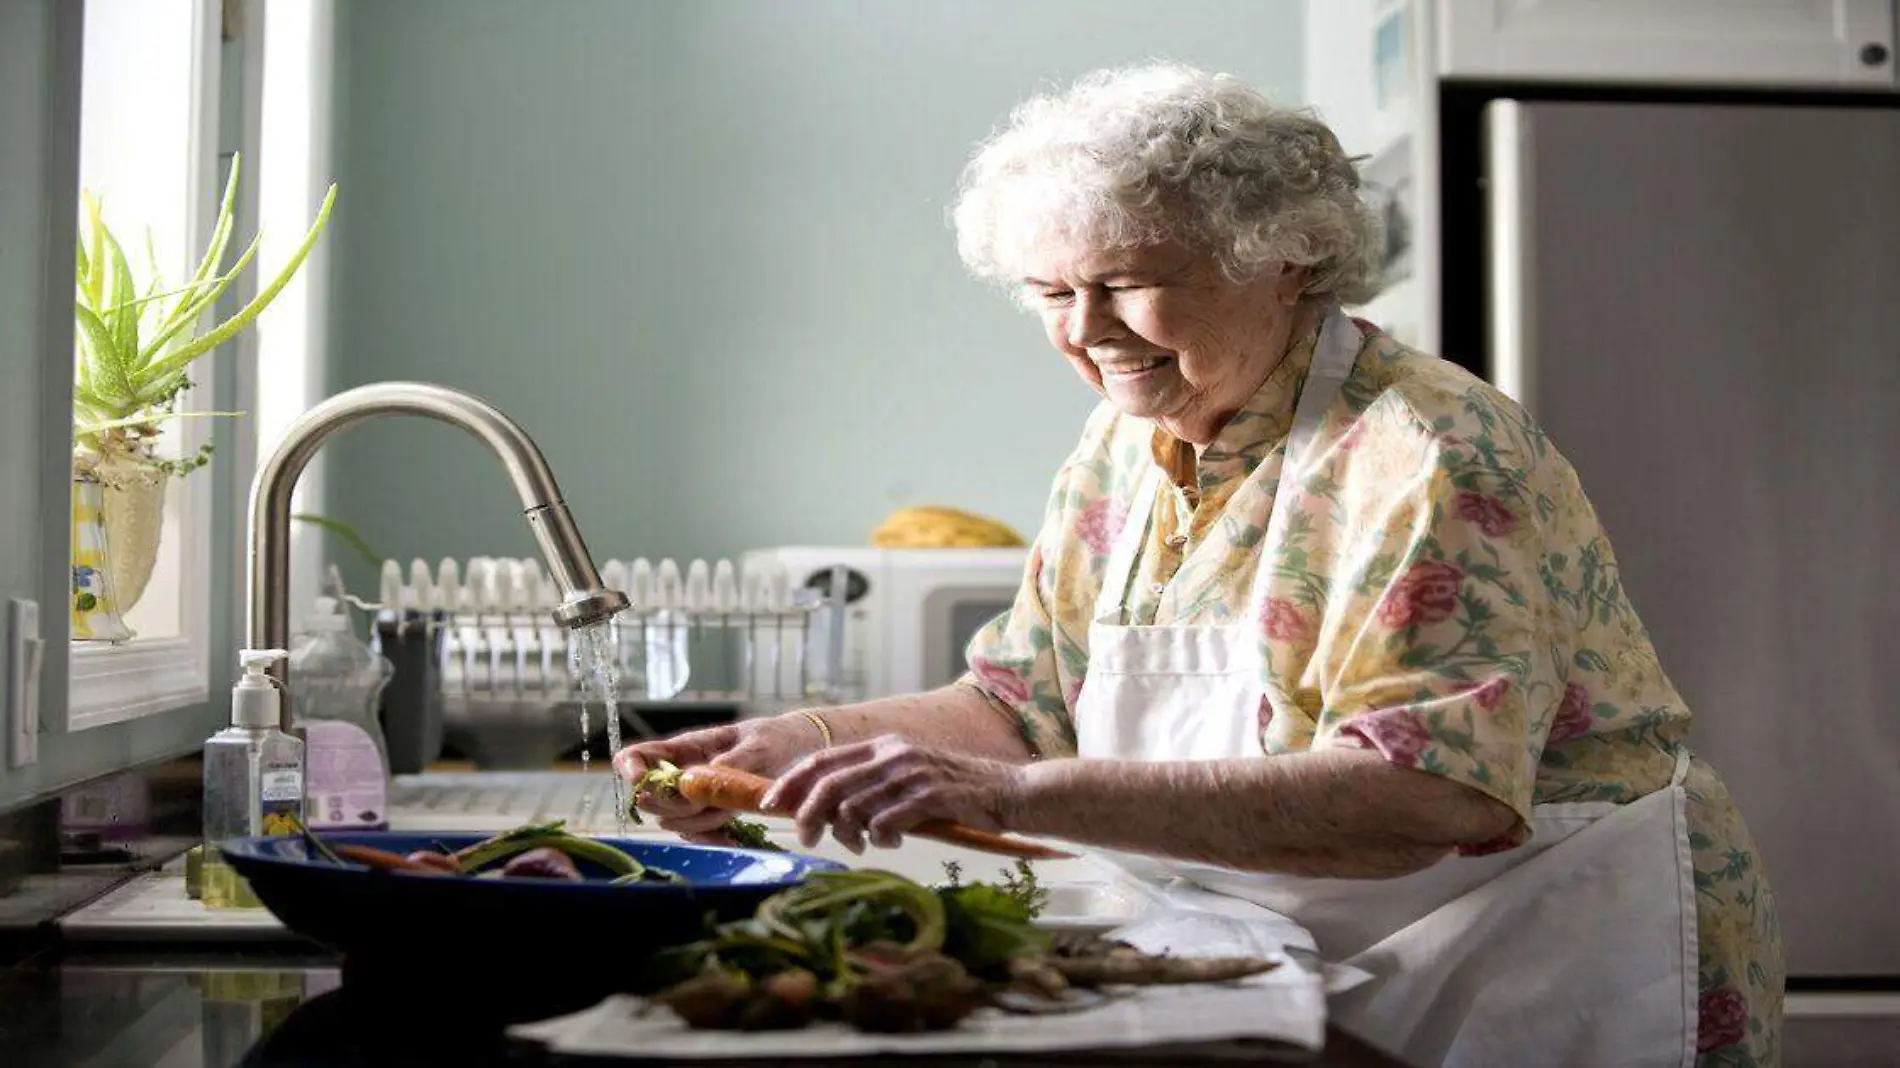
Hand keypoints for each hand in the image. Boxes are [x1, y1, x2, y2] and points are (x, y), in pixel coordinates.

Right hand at [612, 715, 821, 843]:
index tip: (642, 783)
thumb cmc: (776, 740)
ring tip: (732, 812)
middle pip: (650, 798)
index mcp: (687, 748)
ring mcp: (696, 797)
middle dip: (673, 804)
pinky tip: (735, 840)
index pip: (637, 757)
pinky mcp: (712, 816)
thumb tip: (701, 778)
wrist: (801, 753)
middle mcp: (684, 774)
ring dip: (697, 824)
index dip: (630, 771)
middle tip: (707, 799)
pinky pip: (698, 836)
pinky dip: (713, 840)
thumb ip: (730, 763)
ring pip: (673, 821)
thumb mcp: (759, 745)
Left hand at [758, 734, 1023, 853]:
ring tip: (863, 843)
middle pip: (830, 784)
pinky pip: (886, 822)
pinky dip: (880, 837)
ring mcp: (912, 773)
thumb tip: (828, 813)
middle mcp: (893, 753)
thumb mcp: (909, 778)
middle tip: (804, 837)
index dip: (791, 782)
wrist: (1010, 792)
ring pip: (855, 807)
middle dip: (808, 813)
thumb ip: (872, 788)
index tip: (770, 803)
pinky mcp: (931, 795)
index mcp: (884, 746)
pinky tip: (894, 841)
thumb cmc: (956, 793)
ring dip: (850, 833)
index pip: (823, 760)